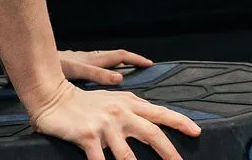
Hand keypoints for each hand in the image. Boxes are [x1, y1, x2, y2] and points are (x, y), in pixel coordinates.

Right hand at [28, 77, 200, 159]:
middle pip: (152, 134)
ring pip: (128, 155)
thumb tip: (154, 121)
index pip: (161, 113)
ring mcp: (105, 125)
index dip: (180, 122)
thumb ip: (134, 110)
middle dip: (169, 152)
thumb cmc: (86, 102)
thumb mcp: (115, 100)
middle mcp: (121, 113)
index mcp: (130, 103)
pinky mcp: (89, 136)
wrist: (54, 98)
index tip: (197, 131)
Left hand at [57, 47, 151, 85]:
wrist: (33, 63)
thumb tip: (119, 78)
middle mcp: (90, 59)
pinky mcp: (77, 66)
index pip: (120, 57)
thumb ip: (96, 74)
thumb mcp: (76, 70)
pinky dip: (106, 70)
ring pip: (106, 60)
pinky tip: (104, 80)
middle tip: (146, 65)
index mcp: (93, 60)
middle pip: (116, 56)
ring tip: (131, 71)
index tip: (149, 64)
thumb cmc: (53, 67)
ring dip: (119, 63)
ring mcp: (84, 61)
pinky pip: (96, 66)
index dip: (135, 60)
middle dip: (132, 59)